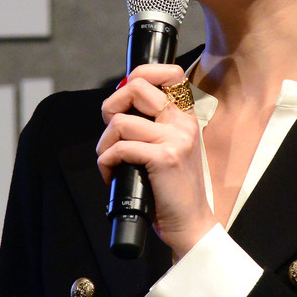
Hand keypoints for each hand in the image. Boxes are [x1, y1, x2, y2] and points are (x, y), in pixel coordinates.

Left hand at [96, 64, 216, 257]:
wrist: (191, 223)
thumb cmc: (174, 187)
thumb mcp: (173, 146)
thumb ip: (154, 124)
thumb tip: (119, 108)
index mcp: (186, 115)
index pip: (169, 72)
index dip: (141, 74)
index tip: (126, 95)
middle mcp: (182, 122)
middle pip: (137, 87)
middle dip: (111, 106)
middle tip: (111, 127)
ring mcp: (175, 139)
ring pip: (121, 122)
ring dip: (104, 144)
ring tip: (110, 160)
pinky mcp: (164, 159)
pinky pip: (120, 149)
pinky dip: (106, 162)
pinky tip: (112, 174)